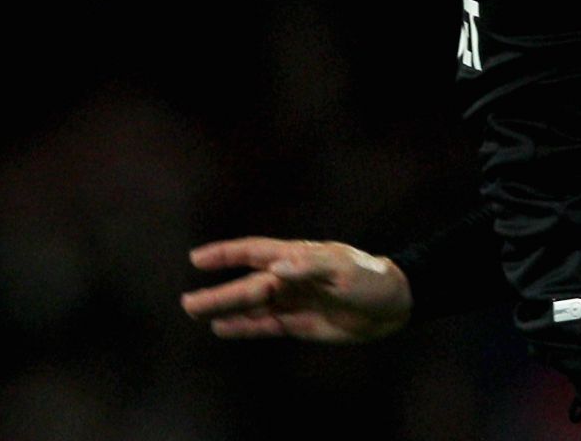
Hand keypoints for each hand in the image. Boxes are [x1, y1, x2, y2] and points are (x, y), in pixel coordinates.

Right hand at [183, 237, 411, 342]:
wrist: (393, 306)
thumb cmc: (371, 279)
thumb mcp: (344, 269)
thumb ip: (309, 267)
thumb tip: (276, 267)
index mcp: (298, 256)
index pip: (255, 252)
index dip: (227, 254)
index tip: (197, 258)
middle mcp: (290, 276)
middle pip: (247, 285)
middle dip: (219, 293)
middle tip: (187, 303)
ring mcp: (292, 299)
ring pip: (251, 306)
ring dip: (224, 309)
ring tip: (195, 312)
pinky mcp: (298, 322)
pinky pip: (266, 325)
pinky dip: (244, 327)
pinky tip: (222, 328)